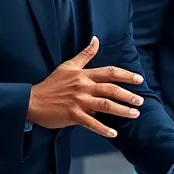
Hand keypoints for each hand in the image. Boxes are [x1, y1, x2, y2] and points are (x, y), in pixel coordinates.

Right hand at [28, 37, 143, 137]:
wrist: (32, 100)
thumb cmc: (52, 84)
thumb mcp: (68, 65)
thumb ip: (85, 54)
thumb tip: (96, 39)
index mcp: (84, 75)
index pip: (110, 72)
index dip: (126, 75)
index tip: (139, 79)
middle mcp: (84, 87)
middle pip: (111, 89)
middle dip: (128, 95)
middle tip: (141, 100)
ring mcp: (79, 101)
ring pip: (105, 105)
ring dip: (122, 110)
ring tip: (134, 114)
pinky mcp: (73, 115)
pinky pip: (91, 123)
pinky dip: (103, 128)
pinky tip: (113, 133)